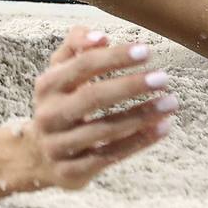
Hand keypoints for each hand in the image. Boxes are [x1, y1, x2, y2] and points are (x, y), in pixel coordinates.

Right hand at [28, 26, 176, 188]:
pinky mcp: (72, 171)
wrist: (37, 155)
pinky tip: (162, 128)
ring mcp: (59, 145)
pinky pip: (110, 156)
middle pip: (92, 97)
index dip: (114, 57)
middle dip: (130, 86)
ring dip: (141, 116)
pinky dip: (139, 142)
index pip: (82, 65)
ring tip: (170, 102)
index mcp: (47, 85)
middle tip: (163, 78)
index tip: (146, 51)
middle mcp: (49, 114)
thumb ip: (77, 46)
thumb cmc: (60, 102)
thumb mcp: (60, 71)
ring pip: (105, 130)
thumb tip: (101, 37)